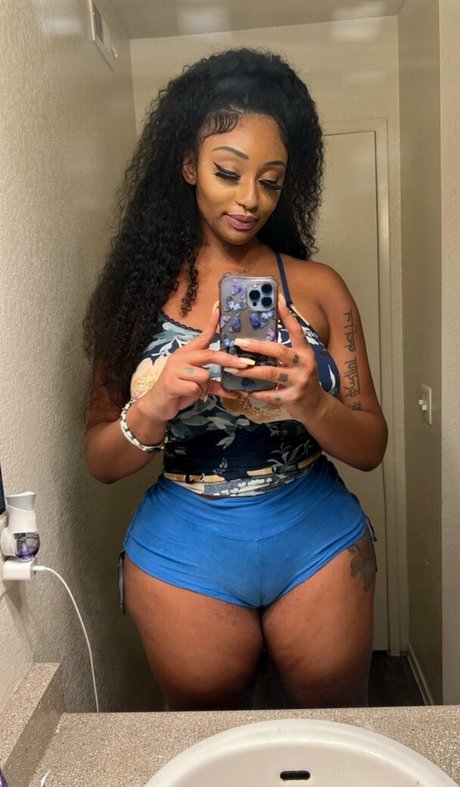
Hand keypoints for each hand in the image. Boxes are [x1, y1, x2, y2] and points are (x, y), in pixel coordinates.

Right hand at [139, 306, 253, 422]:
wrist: (157, 405)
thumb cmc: (179, 392)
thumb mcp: (198, 386)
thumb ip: (214, 384)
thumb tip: (236, 391)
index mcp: (187, 354)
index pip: (202, 336)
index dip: (212, 323)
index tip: (219, 309)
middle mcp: (181, 357)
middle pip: (210, 355)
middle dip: (229, 361)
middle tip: (245, 365)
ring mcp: (174, 369)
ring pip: (204, 376)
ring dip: (203, 388)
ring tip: (194, 391)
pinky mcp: (171, 382)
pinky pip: (196, 388)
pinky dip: (196, 395)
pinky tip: (186, 395)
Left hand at [224, 298, 326, 422]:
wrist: (316, 405)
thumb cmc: (303, 378)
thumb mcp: (301, 360)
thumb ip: (288, 347)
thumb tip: (271, 325)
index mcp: (305, 351)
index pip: (296, 330)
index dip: (287, 315)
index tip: (276, 299)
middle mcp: (304, 364)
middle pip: (279, 351)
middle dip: (257, 346)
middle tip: (238, 342)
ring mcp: (299, 381)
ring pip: (270, 373)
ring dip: (249, 371)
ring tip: (232, 369)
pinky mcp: (292, 398)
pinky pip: (270, 394)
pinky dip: (256, 392)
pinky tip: (245, 390)